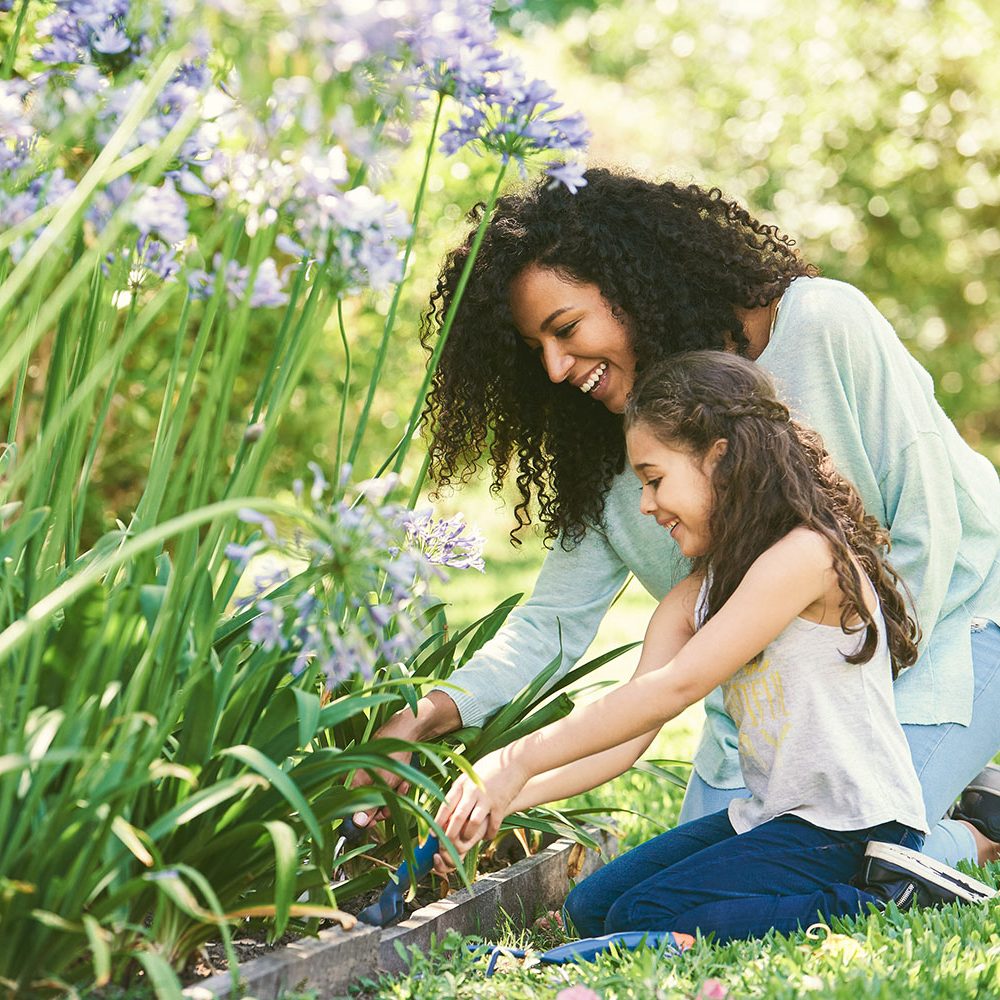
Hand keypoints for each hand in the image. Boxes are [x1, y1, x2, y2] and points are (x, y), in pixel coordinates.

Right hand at [348, 691, 460, 828]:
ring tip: (401, 785)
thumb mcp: (382, 785)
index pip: (349, 808)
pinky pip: (388, 786)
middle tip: (393, 803)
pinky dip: (397, 786)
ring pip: (381, 796)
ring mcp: (370, 773)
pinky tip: (404, 781)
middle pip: (367, 804)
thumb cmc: (391, 756)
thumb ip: (369, 806)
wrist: (406, 733)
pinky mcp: (381, 770)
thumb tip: (357, 823)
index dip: (363, 818)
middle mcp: (357, 778)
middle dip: (383, 805)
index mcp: (351, 781)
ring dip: (394, 795)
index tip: (374, 822)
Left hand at [434, 749, 527, 860]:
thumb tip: (450, 804)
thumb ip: (462, 787)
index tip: (432, 834)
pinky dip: (489, 833)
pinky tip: (487, 836)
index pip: (446, 805)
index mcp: (463, 782)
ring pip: (473, 823)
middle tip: (446, 845)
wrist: (516, 759)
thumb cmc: (491, 764)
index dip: (438, 821)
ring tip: (467, 841)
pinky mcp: (501, 804)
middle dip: (450, 834)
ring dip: (469, 835)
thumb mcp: (471, 773)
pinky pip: (493, 825)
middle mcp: (473, 790)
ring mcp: (487, 798)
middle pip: (458, 817)